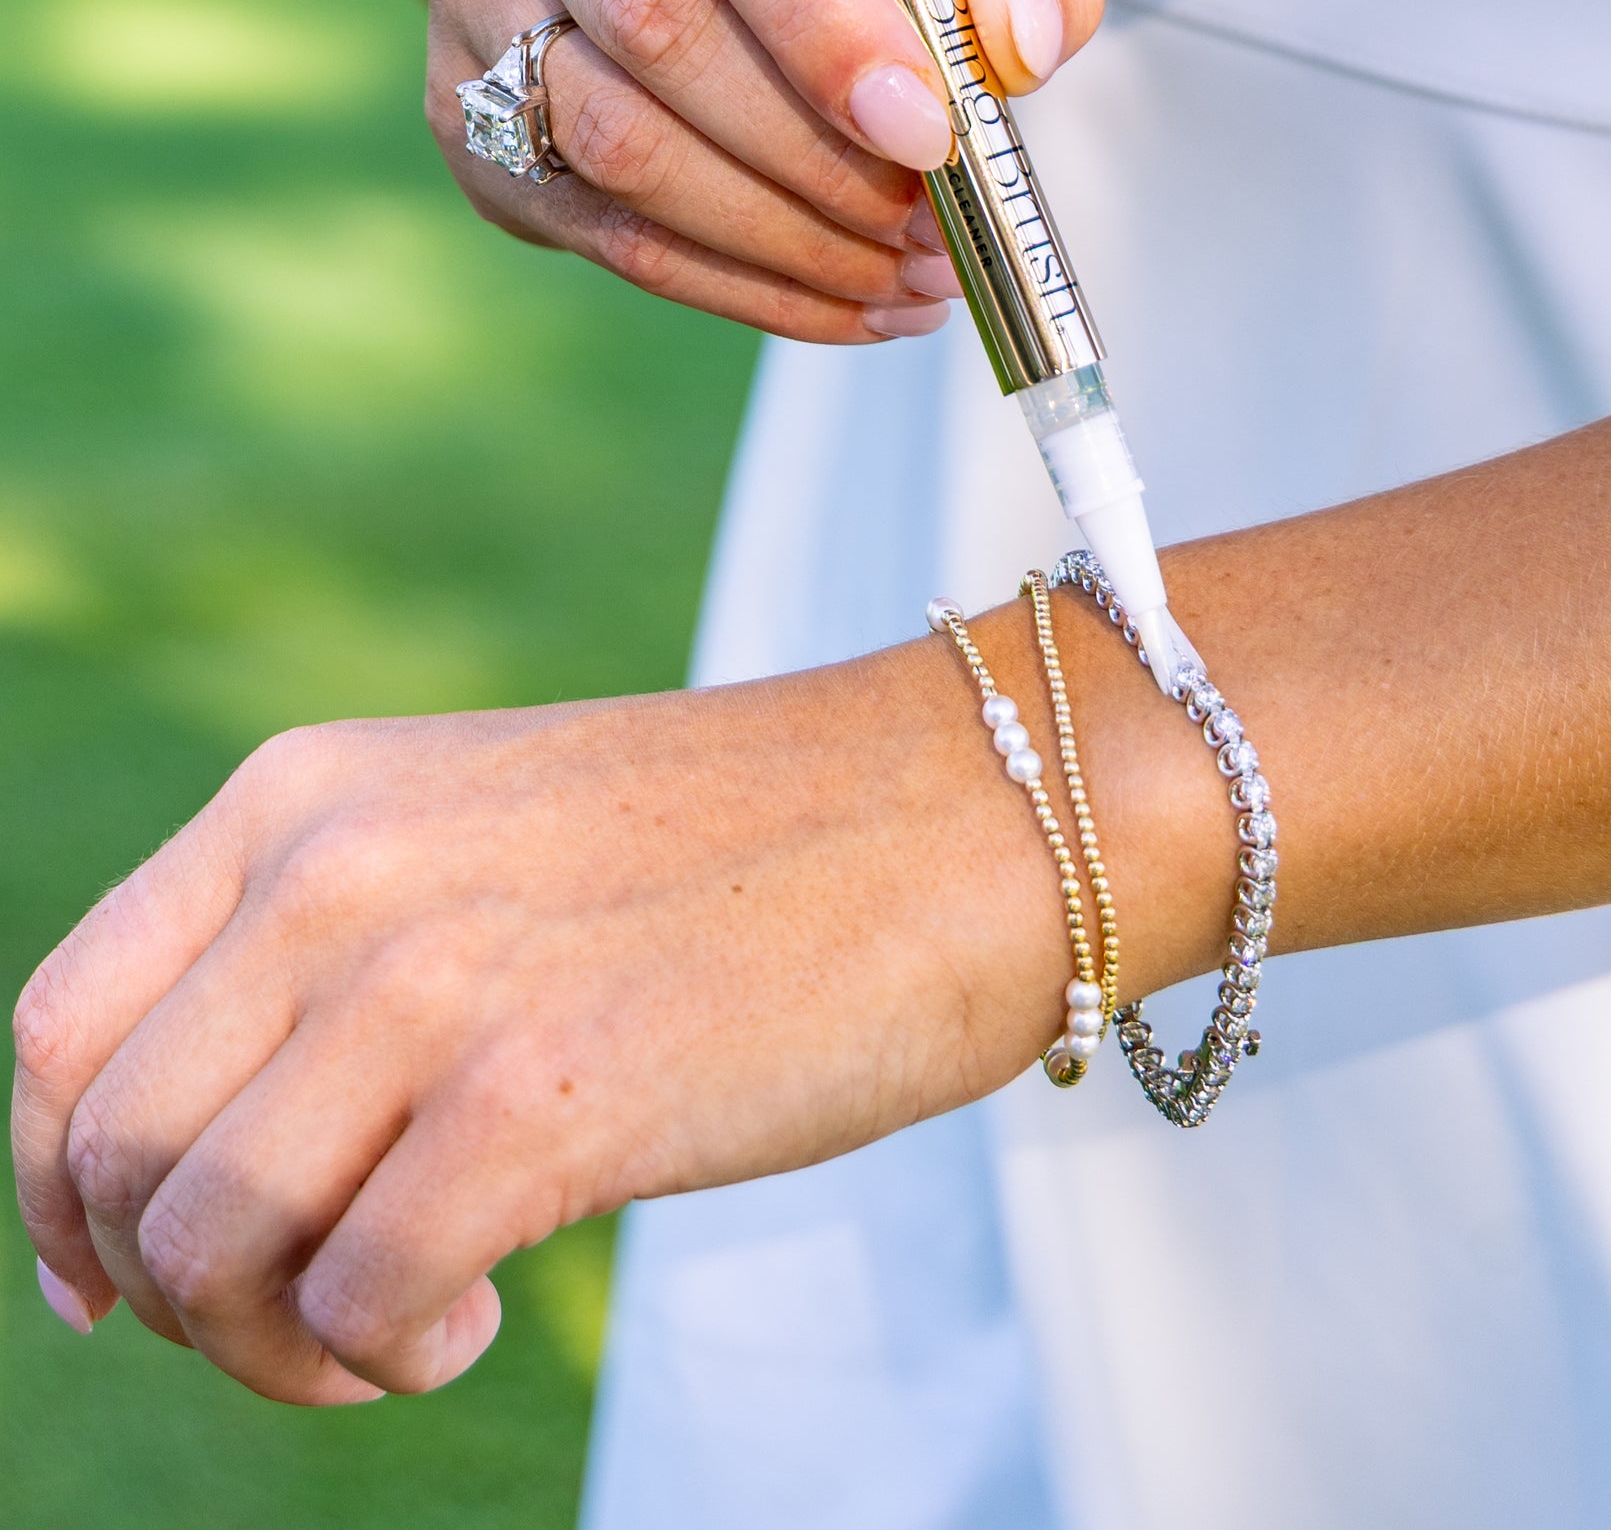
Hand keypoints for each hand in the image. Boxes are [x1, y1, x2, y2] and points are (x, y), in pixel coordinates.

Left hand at [13, 609, 1217, 1405]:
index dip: (53, 1189)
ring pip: (204, 1249)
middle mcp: (336, 870)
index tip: (115, 1283)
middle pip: (112, 1157)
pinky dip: (387, 1359)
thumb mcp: (480, 841)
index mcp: (304, 794)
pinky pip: (356, 1303)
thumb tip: (186, 1183)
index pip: (59, 1027)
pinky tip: (488, 1319)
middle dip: (177, 1295)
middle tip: (309, 1320)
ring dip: (280, 1347)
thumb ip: (329, 952)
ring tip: (407, 1328)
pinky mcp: (540, 1096)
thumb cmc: (745, 852)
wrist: (973, 810)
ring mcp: (432, 978)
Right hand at [421, 0, 1105, 340]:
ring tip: (905, 275)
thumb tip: (1025, 36)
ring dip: (780, 235)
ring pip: (611, 137)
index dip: (822, 11)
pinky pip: (598, 227)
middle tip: (933, 224)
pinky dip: (738, 286)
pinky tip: (846, 304)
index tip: (928, 123)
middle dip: (815, 152)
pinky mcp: (461, 105)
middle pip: (654, 16)